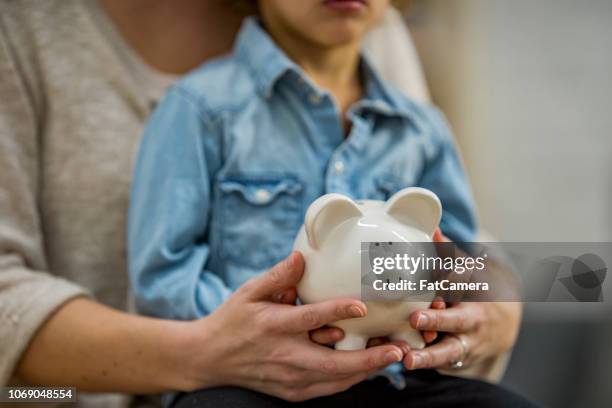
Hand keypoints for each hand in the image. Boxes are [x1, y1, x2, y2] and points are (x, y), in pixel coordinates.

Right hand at [183, 252, 403, 401]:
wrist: (208, 359)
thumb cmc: (231, 320)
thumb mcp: (249, 292)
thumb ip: (278, 276)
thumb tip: (301, 257)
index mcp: (273, 326)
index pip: (311, 318)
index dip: (338, 312)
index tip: (363, 307)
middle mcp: (284, 355)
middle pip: (332, 362)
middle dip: (368, 358)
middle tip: (397, 349)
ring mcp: (288, 378)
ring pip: (335, 380)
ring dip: (366, 370)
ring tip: (391, 357)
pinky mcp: (291, 392)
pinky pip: (327, 389)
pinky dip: (349, 380)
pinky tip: (367, 369)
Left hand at [403, 231, 520, 370]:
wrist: (502, 326)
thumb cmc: (474, 291)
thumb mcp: (467, 270)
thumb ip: (447, 253)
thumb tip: (432, 229)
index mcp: (473, 292)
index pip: (461, 287)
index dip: (447, 281)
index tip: (432, 279)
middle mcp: (472, 321)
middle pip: (456, 321)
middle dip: (436, 321)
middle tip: (416, 319)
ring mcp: (466, 344)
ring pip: (448, 352)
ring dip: (428, 357)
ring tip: (408, 359)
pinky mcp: (456, 361)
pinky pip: (441, 364)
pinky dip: (424, 365)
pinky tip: (402, 363)